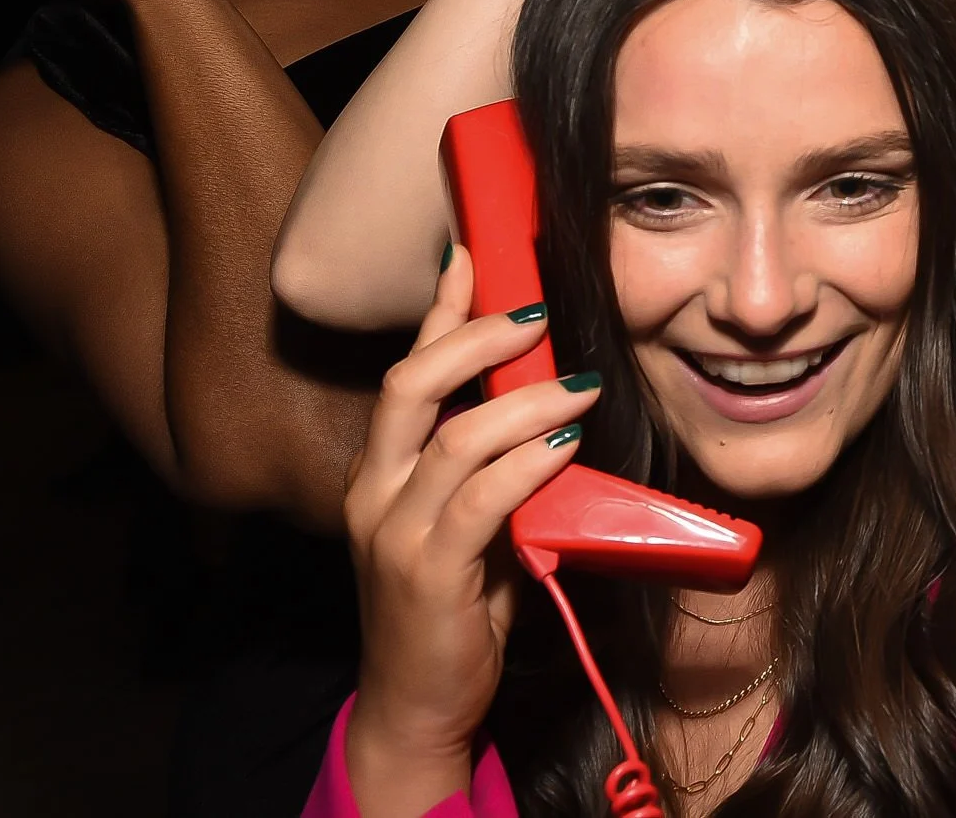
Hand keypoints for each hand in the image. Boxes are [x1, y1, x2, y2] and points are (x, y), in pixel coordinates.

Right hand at [341, 248, 601, 811]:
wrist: (419, 702)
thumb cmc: (455, 603)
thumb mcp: (471, 519)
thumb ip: (493, 464)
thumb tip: (552, 397)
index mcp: (380, 469)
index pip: (407, 369)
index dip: (440, 309)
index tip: (473, 253)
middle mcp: (375, 490)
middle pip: (413, 385)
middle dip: (476, 336)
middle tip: (537, 310)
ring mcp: (395, 532)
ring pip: (455, 438)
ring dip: (525, 402)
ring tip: (580, 385)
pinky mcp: (429, 572)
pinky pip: (481, 500)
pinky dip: (526, 463)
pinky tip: (563, 444)